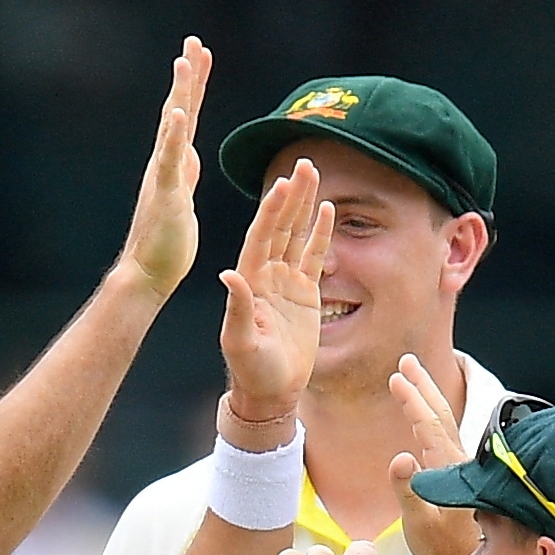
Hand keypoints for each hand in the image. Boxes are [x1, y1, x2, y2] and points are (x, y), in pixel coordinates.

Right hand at [113, 38, 217, 303]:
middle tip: (194, 41)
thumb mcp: (182, 198)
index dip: (193, 85)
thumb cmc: (165, 245)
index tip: (199, 54)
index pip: (186, 115)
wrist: (146, 274)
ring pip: (173, 126)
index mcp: (175, 163)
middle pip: (179, 109)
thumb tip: (190, 155)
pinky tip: (177, 112)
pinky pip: (170, 159)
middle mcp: (166, 163)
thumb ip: (184, 174)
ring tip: (185, 62)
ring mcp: (163, 176)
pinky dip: (174, 134)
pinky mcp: (165, 193)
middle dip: (188, 75)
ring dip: (180, 93)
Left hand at [214, 156, 331, 429]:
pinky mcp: (306, 293)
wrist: (270, 392)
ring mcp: (286, 282)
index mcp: (249, 282)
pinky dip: (320, 232)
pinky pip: (314, 256)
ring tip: (313, 174)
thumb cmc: (250, 370)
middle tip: (304, 162)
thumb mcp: (240, 341)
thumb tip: (228, 274)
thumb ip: (238, 308)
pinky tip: (326, 210)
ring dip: (305, 205)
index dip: (271, 211)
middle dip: (291, 196)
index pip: (261, 237)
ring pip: (297, 235)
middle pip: (281, 227)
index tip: (281, 183)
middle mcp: (266, 276)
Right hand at [383, 357, 482, 554]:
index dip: (412, 399)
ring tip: (412, 380)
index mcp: (447, 466)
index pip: (427, 423)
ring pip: (444, 421)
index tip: (396, 377)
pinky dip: (431, 417)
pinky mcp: (459, 474)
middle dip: (422, 385)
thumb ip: (408, 489)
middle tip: (406, 361)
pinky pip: (444, 434)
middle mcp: (457, 460)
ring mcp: (460, 465)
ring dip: (427, 397)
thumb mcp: (419, 522)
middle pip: (440, 413)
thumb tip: (399, 456)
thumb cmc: (441, 548)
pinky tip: (425, 420)